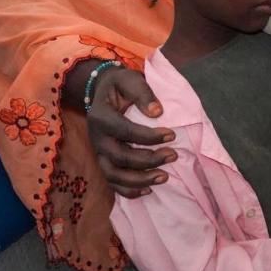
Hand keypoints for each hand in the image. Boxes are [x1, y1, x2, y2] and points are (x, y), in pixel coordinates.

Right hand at [86, 66, 176, 197]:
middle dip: (148, 160)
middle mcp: (96, 138)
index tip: (172, 135)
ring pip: (114, 175)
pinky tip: (149, 190)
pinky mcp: (104, 161)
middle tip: (173, 155)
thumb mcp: (130, 79)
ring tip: (164, 177)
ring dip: (140, 180)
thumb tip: (158, 112)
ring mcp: (99, 152)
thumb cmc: (121, 85)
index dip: (148, 137)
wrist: (103, 91)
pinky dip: (128, 191)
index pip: (124, 131)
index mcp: (101, 117)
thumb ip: (143, 93)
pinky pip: (112, 183)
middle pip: (119, 157)